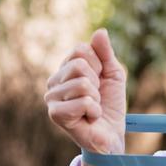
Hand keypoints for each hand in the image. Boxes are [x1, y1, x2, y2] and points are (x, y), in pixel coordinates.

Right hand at [44, 28, 127, 154]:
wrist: (111, 133)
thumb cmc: (110, 104)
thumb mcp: (113, 73)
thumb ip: (105, 53)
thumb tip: (100, 31)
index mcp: (65, 69)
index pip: (80, 48)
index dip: (98, 64)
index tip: (100, 79)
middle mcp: (54, 81)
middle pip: (79, 64)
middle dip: (97, 81)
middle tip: (96, 96)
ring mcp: (52, 98)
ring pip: (82, 83)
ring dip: (96, 98)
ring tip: (92, 108)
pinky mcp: (56, 114)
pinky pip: (83, 101)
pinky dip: (94, 110)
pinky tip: (89, 118)